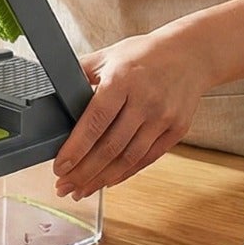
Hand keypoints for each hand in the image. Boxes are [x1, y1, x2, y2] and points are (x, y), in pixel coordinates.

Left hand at [53, 30, 214, 196]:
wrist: (191, 54)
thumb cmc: (144, 54)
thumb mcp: (108, 55)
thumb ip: (80, 74)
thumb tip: (53, 92)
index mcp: (122, 80)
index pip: (95, 121)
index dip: (76, 149)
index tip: (59, 167)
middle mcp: (144, 100)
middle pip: (110, 146)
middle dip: (83, 172)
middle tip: (64, 186)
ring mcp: (163, 117)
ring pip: (128, 158)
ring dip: (101, 179)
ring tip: (80, 190)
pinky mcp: (177, 130)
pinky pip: (147, 158)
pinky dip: (125, 173)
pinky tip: (107, 181)